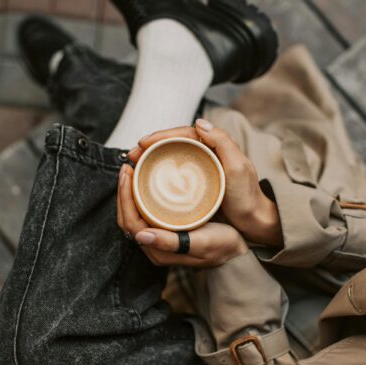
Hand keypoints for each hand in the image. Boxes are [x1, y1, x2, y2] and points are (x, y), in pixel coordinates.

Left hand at [117, 163, 248, 266]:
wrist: (238, 250)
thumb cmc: (223, 246)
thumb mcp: (201, 244)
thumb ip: (171, 243)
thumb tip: (141, 236)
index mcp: (159, 251)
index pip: (130, 222)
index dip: (124, 197)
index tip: (127, 173)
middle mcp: (155, 245)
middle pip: (128, 217)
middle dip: (123, 192)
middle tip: (127, 167)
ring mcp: (159, 237)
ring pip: (135, 213)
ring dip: (130, 192)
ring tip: (133, 170)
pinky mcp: (167, 229)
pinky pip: (146, 211)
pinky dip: (141, 196)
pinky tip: (146, 181)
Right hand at [128, 121, 281, 246]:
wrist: (254, 220)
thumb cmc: (247, 197)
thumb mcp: (238, 168)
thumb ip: (223, 142)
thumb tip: (199, 122)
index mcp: (216, 144)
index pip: (184, 133)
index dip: (161, 135)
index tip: (142, 143)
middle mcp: (208, 152)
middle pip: (174, 143)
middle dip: (150, 145)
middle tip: (132, 155)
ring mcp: (201, 167)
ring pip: (172, 156)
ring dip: (152, 157)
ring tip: (135, 164)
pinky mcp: (197, 181)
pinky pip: (175, 170)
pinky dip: (159, 171)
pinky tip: (148, 177)